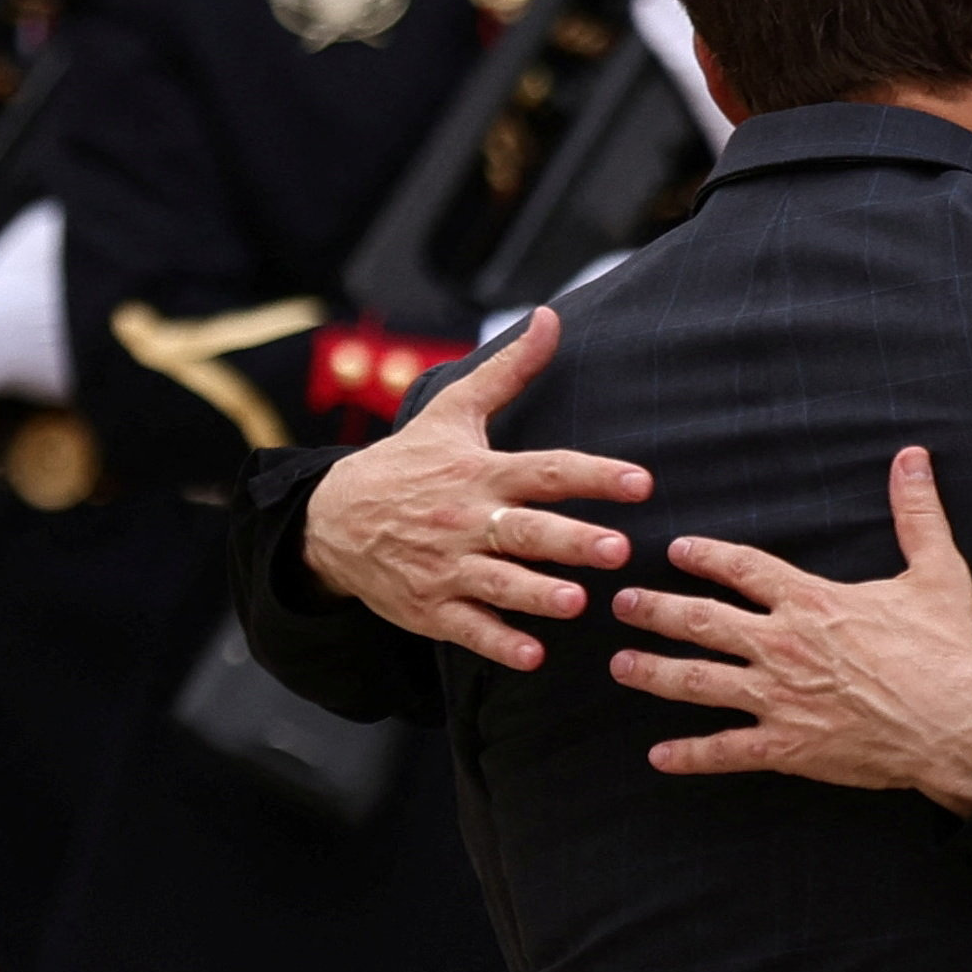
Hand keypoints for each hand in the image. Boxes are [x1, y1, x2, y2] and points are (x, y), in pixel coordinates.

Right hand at [304, 308, 653, 669]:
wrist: (330, 519)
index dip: (594, 475)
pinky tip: (533, 656)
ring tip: (576, 603)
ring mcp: (447, 566)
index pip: (546, 470)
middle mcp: (468, 520)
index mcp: (482, 473)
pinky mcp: (430, 607)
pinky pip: (469, 628)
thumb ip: (510, 371)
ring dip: (537, 595)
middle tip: (616, 550)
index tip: (641, 482)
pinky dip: (498, 642)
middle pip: (526, 531)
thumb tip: (551, 316)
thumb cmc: (408, 462)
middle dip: (571, 542)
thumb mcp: (454, 411)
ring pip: (499, 583)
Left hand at [609, 446, 971, 815]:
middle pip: (703, 620)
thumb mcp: (938, 572)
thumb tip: (914, 457)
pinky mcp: (787, 747)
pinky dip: (689, 755)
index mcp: (813, 601)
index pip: (744, 568)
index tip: (676, 549)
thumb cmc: (947, 651)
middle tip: (622, 603)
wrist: (956, 726)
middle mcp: (784, 645)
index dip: (706, 556)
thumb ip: (917, 513)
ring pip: (699, 682)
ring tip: (621, 665)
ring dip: (654, 672)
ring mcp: (780, 698)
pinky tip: (659, 757)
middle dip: (656, 609)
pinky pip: (726, 751)